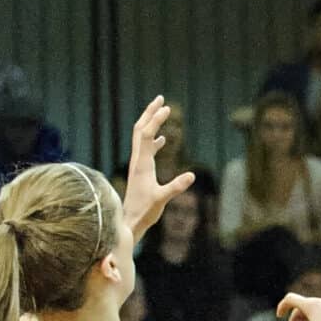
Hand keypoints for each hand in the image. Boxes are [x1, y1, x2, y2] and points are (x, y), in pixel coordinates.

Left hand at [122, 96, 193, 242]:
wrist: (128, 221)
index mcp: (142, 164)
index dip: (156, 120)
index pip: (148, 135)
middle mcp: (137, 160)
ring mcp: (138, 165)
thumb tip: (192, 175)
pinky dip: (154, 139)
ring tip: (161, 112)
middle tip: (161, 98)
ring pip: (142, 137)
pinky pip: (146, 149)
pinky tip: (163, 139)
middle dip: (150, 113)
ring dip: (150, 122)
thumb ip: (176, 187)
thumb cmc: (144, 212)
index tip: (168, 108)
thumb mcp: (161, 200)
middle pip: (140, 129)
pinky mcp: (141, 171)